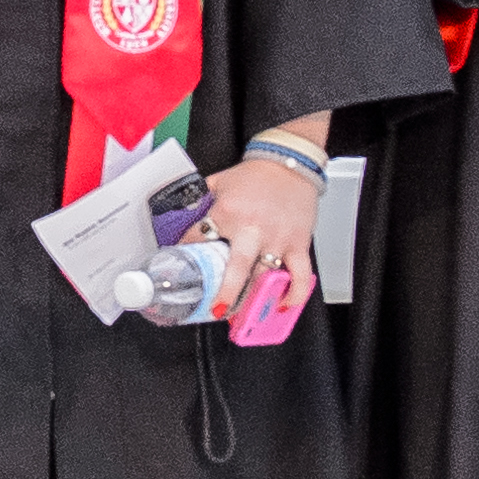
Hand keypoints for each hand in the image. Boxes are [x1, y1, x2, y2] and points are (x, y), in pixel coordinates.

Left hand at [194, 156, 321, 303]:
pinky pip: (299, 274)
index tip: (183, 271)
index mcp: (227, 212)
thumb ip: (202, 202)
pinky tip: (283, 304)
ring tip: (245, 315)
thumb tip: (180, 216)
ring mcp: (276, 238)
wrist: (289, 162)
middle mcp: (251, 227)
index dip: (188, 255)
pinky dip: (294, 292)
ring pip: (266, 275)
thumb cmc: (256, 174)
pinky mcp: (297, 243)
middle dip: (226, 291)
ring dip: (256, 298)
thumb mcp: (220, 183)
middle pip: (236, 266)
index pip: (199, 239)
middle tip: (217, 310)